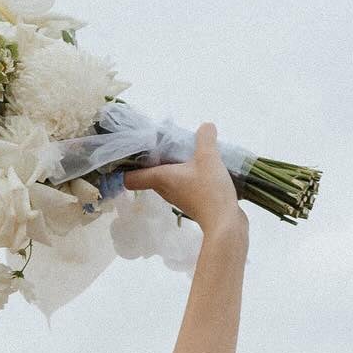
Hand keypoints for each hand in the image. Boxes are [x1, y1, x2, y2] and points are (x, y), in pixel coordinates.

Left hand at [123, 122, 244, 237]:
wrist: (225, 225)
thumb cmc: (210, 191)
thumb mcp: (208, 157)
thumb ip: (205, 138)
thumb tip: (206, 127)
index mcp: (160, 178)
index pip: (130, 178)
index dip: (127, 166)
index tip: (133, 152)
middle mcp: (165, 190)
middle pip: (149, 174)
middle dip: (154, 158)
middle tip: (165, 142)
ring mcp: (177, 198)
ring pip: (166, 179)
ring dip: (172, 166)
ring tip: (186, 151)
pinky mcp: (191, 204)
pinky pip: (182, 184)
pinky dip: (185, 175)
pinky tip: (200, 167)